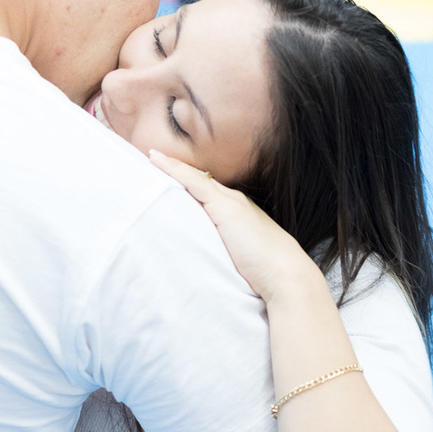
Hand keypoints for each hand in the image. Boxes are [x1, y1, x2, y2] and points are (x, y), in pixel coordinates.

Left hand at [148, 149, 323, 303]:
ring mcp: (230, 201)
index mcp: (237, 211)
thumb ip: (220, 251)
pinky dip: (174, 169)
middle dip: (175, 169)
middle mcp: (233, 201)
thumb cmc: (264, 273)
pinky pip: (194, 181)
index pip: (205, 192)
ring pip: (194, 177)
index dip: (185, 182)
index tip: (164, 175)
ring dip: (170, 166)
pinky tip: (156, 159)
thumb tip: (199, 259)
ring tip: (148, 155)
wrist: (285, 276)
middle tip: (148, 158)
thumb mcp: (236, 257)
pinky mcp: (225, 206)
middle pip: (198, 180)